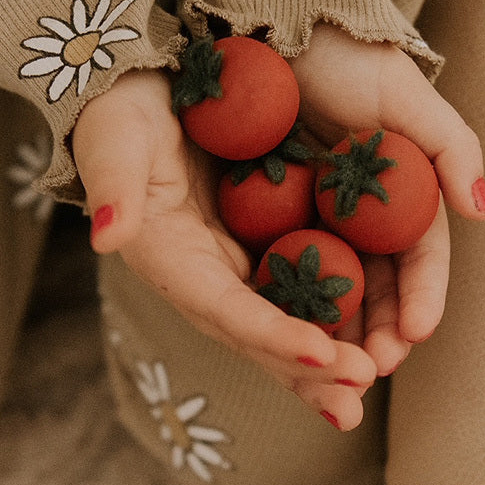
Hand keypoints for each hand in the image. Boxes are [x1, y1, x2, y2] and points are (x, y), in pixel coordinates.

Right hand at [72, 69, 377, 431]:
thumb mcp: (114, 137)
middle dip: (307, 371)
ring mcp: (234, 266)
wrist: (143, 89)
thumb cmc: (123, 109)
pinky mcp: (260, 247)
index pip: (225, 308)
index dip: (271, 334)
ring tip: (371, 383)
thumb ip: (112, 184)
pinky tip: (377, 333)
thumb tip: (107, 235)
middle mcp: (203, 276)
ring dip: (326, 361)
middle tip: (358, 394)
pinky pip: (301, 293)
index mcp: (170, 258)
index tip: (322, 353)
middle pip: (258, 336)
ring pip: (284, 325)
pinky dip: (335, 318)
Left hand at [290, 24, 484, 374]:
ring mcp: (308, 221)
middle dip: (379, 332)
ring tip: (332, 371)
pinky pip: (274, 272)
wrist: (268, 23)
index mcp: (398, 192)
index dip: (422, 295)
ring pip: (326, 292)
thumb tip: (484, 209)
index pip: (417, 256)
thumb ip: (448, 147)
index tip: (418, 331)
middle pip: (374, 287)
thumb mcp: (400, 94)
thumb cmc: (342, 54)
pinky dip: (282, 307)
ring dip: (333, 335)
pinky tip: (282, 338)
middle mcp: (355, 215)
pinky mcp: (260, 221)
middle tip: (373, 369)